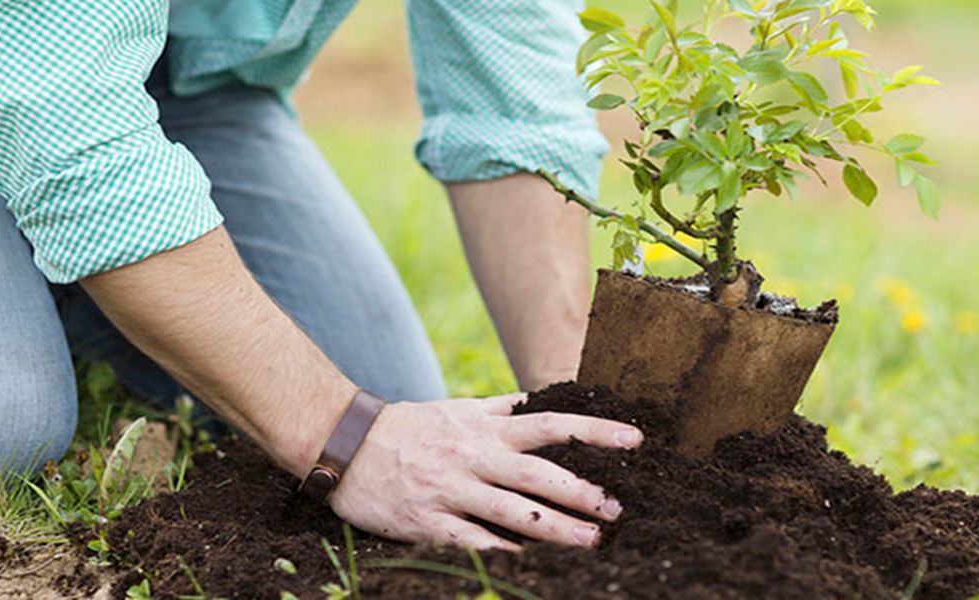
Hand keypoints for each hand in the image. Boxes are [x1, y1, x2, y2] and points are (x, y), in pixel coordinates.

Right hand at [327, 394, 642, 550]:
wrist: (345, 444)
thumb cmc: (409, 428)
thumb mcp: (456, 409)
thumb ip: (499, 408)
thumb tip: (539, 398)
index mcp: (485, 429)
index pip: (550, 424)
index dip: (594, 431)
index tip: (633, 440)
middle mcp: (473, 456)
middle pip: (537, 473)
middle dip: (581, 491)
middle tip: (617, 508)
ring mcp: (450, 490)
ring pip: (511, 511)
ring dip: (555, 528)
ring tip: (591, 542)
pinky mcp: (428, 522)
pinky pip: (472, 540)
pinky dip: (503, 552)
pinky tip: (532, 563)